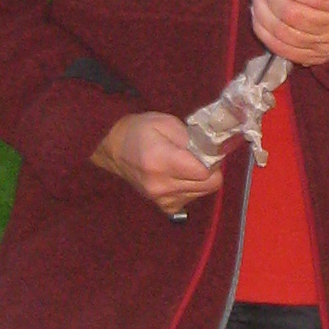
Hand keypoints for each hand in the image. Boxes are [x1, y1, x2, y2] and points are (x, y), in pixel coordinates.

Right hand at [93, 112, 223, 216]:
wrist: (116, 149)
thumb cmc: (139, 131)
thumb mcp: (165, 122)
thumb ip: (190, 137)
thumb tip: (212, 149)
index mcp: (161, 161)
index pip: (205, 172)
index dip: (213, 158)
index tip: (208, 149)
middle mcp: (161, 185)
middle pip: (208, 185)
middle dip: (211, 169)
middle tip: (199, 155)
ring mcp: (162, 198)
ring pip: (202, 192)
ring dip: (201, 179)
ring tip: (186, 164)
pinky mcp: (164, 206)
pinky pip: (191, 199)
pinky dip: (191, 187)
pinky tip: (180, 176)